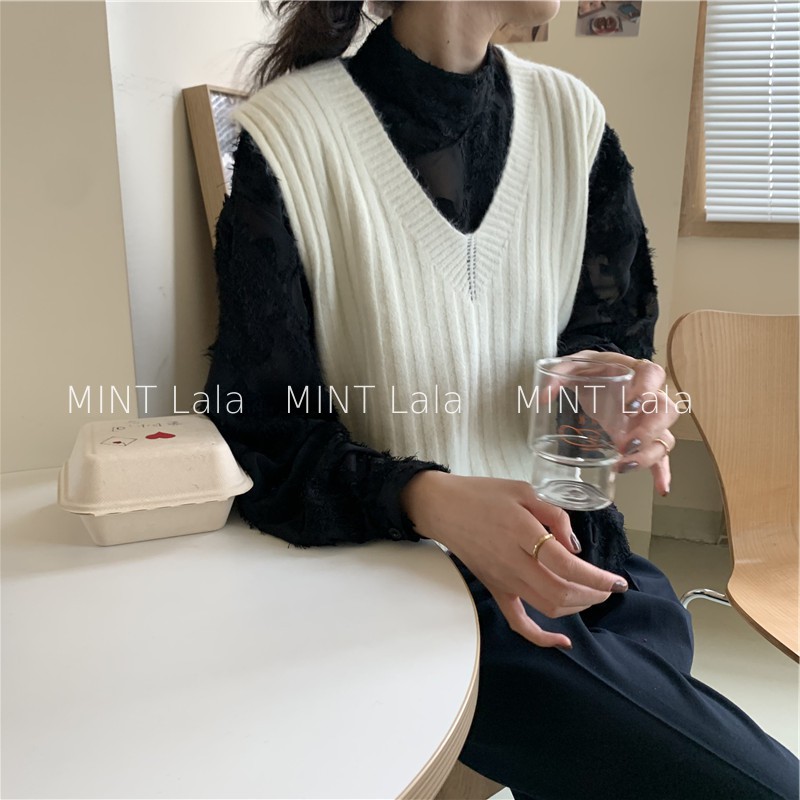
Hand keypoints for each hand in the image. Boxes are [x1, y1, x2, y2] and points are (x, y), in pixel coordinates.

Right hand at [400, 471, 628, 648]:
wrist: (444, 508)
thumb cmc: (483, 495)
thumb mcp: (524, 491)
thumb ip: (554, 515)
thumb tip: (574, 546)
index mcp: (522, 532)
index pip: (567, 565)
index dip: (597, 577)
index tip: (617, 580)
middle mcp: (514, 562)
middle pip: (562, 593)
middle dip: (593, 595)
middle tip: (609, 587)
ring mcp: (504, 580)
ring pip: (548, 608)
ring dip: (577, 607)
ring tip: (592, 595)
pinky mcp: (496, 589)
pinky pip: (519, 622)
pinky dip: (541, 637)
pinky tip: (563, 641)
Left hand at [569, 351, 678, 495]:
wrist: (595, 377)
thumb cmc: (589, 371)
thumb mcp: (572, 366)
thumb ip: (557, 373)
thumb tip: (544, 396)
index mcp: (635, 371)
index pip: (652, 374)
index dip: (646, 390)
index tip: (629, 405)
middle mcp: (650, 395)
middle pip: (665, 411)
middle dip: (648, 430)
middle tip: (625, 444)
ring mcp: (649, 419)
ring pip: (664, 436)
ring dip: (649, 454)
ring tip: (624, 465)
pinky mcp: (645, 437)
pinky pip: (661, 455)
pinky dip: (661, 472)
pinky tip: (660, 487)